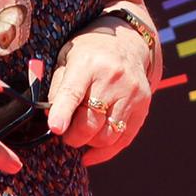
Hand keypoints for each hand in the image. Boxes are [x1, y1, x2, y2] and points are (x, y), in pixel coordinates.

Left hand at [45, 19, 152, 165]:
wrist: (127, 42)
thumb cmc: (89, 53)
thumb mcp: (67, 58)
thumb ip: (57, 87)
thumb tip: (52, 118)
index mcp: (88, 63)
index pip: (74, 92)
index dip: (63, 112)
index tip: (55, 129)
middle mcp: (113, 78)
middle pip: (91, 121)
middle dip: (73, 136)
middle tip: (65, 134)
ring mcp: (132, 93)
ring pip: (107, 136)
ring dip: (89, 142)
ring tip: (81, 134)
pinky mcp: (143, 106)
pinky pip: (124, 139)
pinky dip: (105, 152)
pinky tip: (90, 153)